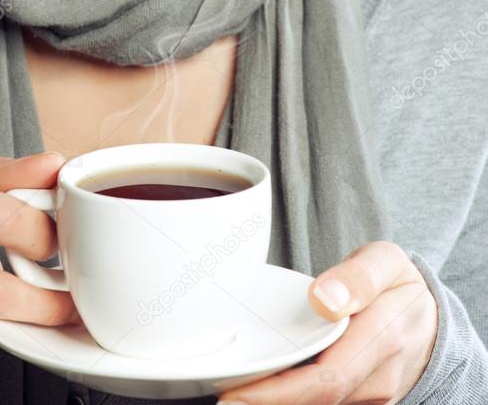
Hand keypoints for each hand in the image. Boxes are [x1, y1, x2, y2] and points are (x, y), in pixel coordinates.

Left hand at [217, 240, 437, 403]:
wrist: (433, 321)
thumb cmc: (400, 286)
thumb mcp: (387, 263)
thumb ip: (358, 278)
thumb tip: (322, 299)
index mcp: (383, 339)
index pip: (327, 377)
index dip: (279, 393)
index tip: (237, 392)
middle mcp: (377, 379)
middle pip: (317, 401)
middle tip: (220, 399)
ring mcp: (370, 398)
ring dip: (275, 404)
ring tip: (230, 393)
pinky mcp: (360, 403)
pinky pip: (323, 404)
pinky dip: (289, 400)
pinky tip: (257, 395)